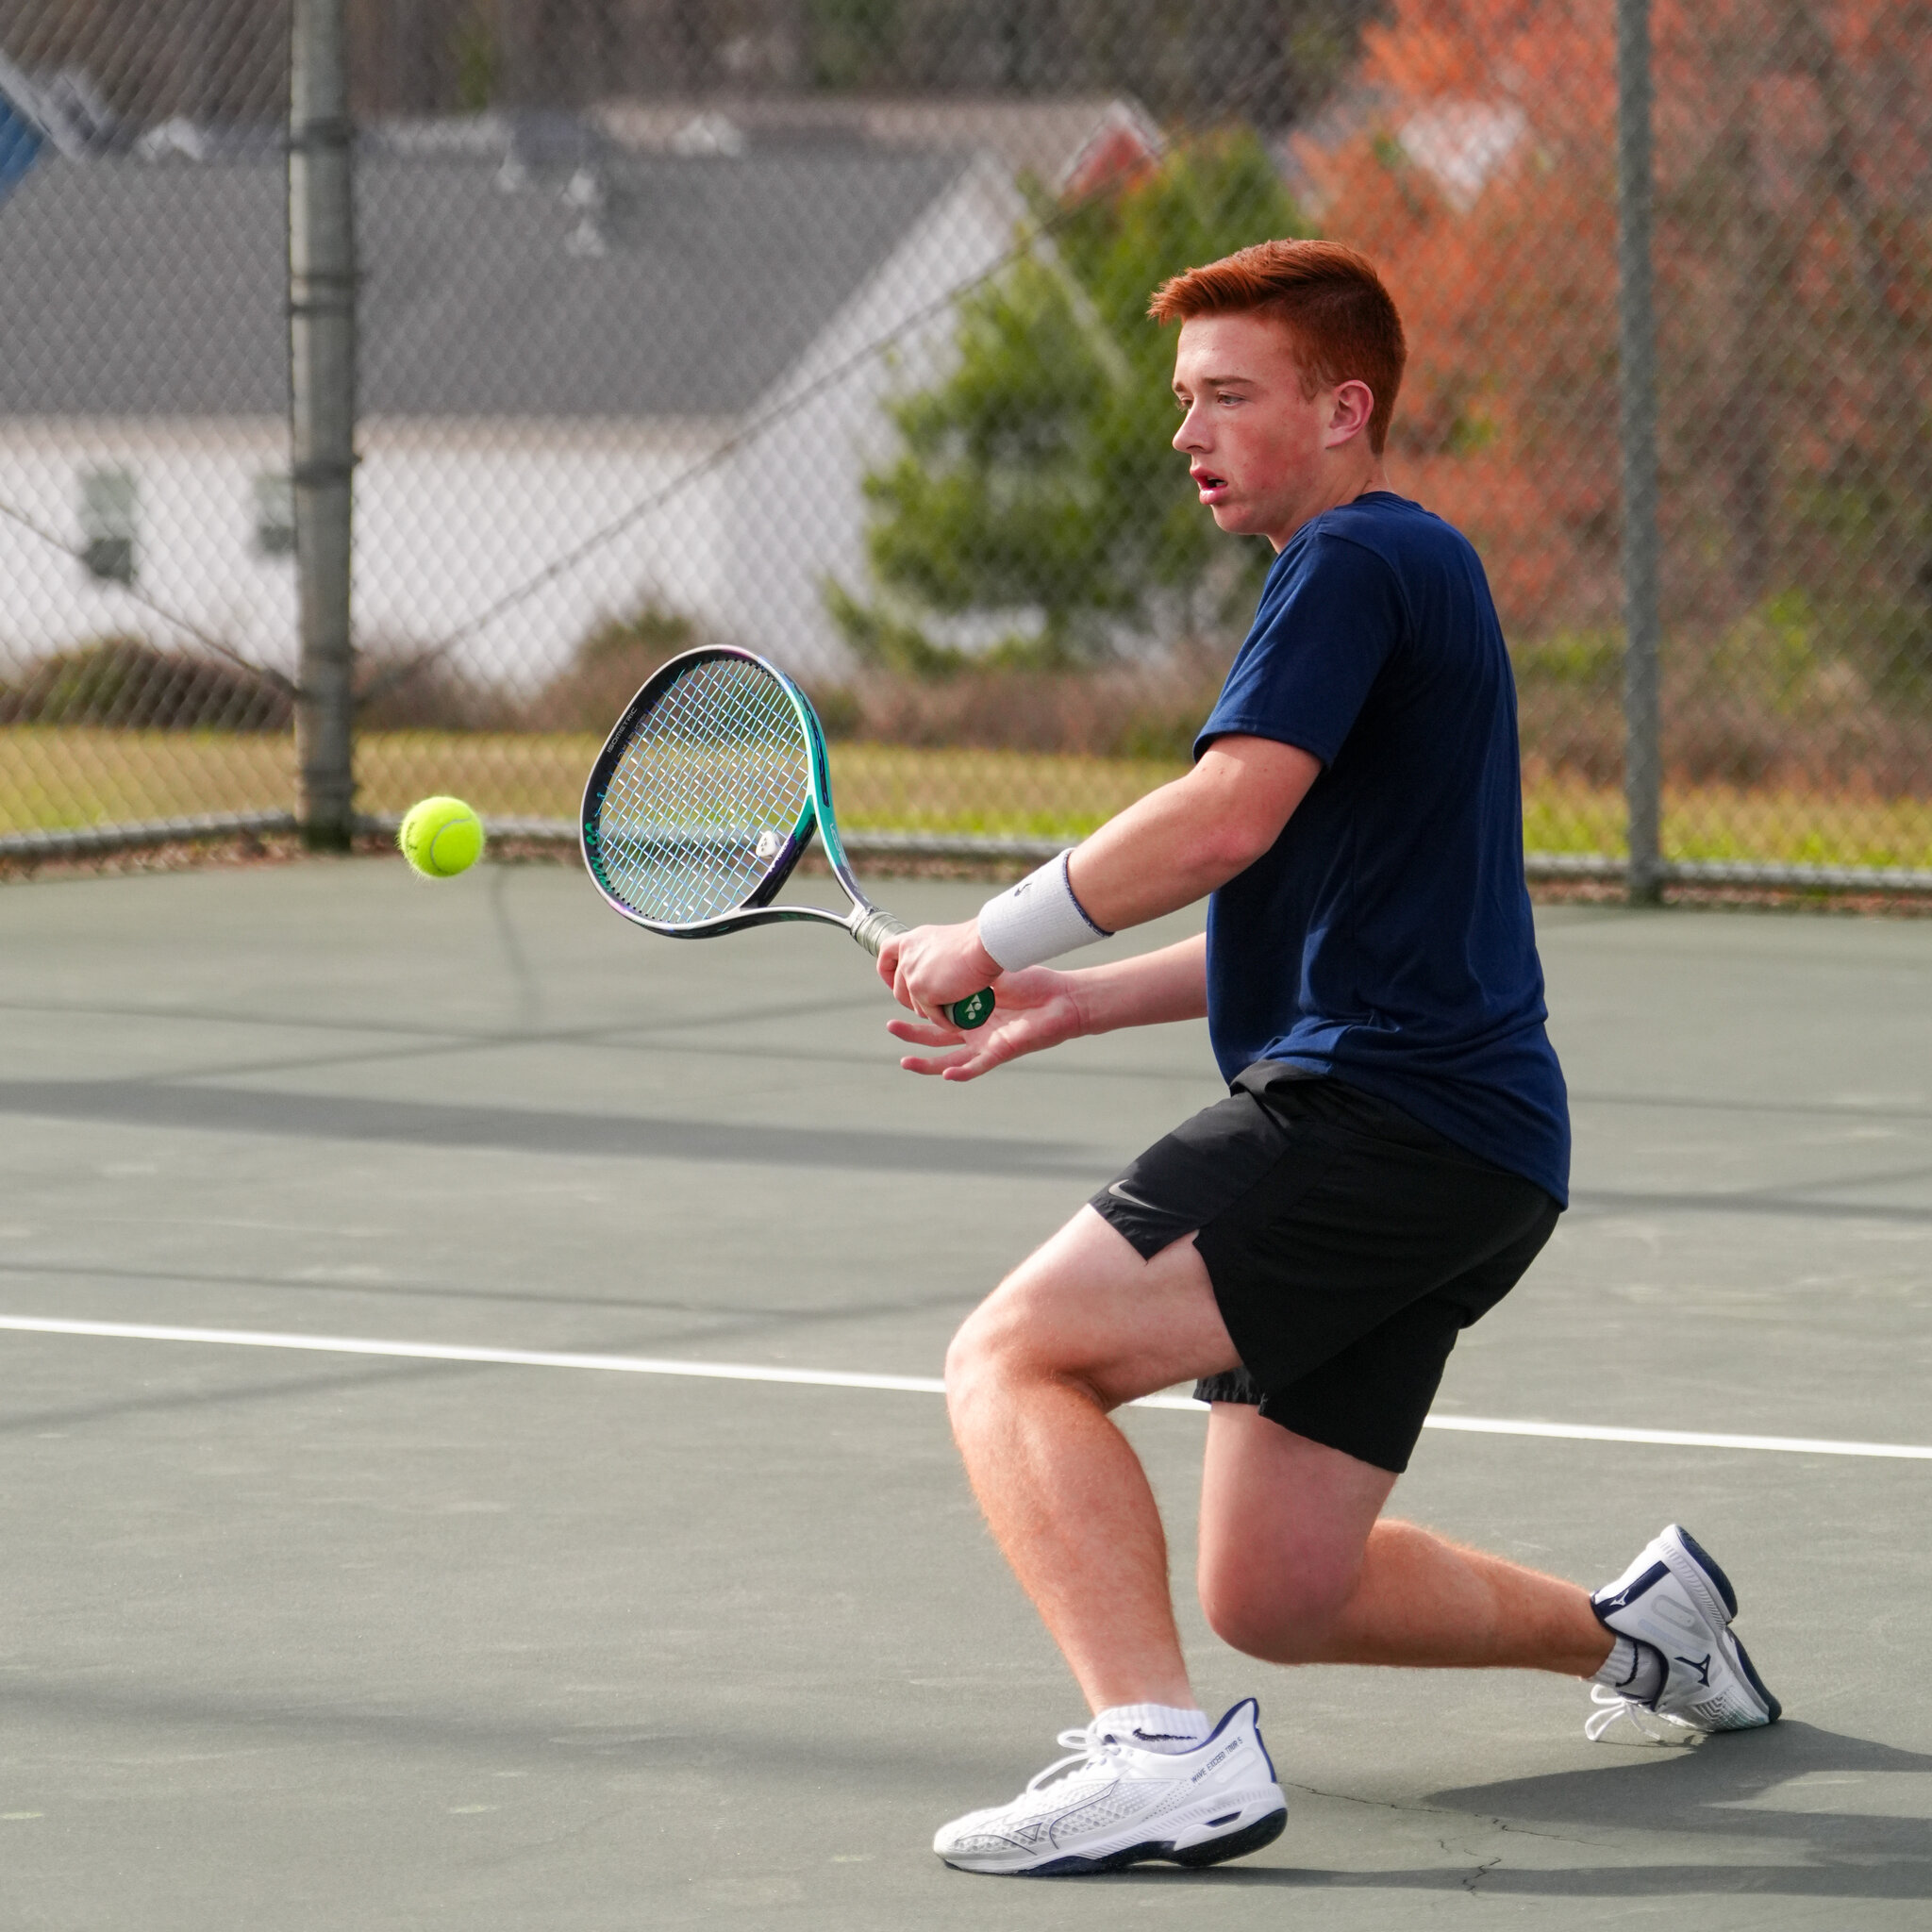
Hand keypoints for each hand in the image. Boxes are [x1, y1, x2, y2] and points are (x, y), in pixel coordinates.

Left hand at [876, 920, 999, 1024]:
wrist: (985, 945)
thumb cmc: (977, 943)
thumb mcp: (947, 942)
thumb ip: (936, 955)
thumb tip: (938, 970)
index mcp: (911, 941)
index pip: (886, 955)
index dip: (888, 972)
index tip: (895, 982)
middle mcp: (907, 957)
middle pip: (898, 988)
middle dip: (913, 1002)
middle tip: (932, 1005)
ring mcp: (912, 976)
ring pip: (916, 1006)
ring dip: (932, 1013)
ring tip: (951, 1012)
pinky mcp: (923, 993)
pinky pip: (932, 1016)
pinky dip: (946, 1022)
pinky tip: (958, 1022)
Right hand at [885, 965, 1084, 1080]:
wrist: (1061, 997)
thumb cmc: (1031, 984)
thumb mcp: (991, 974)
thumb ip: (968, 972)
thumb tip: (943, 953)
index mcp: (970, 1014)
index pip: (935, 1019)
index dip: (915, 1014)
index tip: (897, 1000)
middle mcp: (974, 1033)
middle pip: (935, 1040)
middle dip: (912, 1036)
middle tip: (890, 1027)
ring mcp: (985, 1045)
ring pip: (949, 1061)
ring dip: (927, 1064)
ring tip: (905, 1061)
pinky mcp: (1000, 1052)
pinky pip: (977, 1068)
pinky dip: (962, 1073)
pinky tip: (946, 1075)